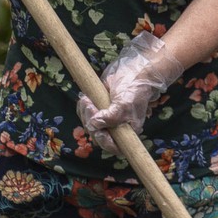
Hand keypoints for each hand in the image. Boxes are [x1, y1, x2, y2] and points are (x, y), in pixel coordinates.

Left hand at [77, 32, 180, 152]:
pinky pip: (85, 113)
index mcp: (127, 132)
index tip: (99, 130)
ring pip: (89, 124)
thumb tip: (95, 125)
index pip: (113, 146)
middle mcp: (116, 128)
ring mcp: (106, 118)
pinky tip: (86, 97)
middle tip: (90, 105)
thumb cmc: (134, 90)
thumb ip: (111, 117)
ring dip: (85, 113)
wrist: (133, 71)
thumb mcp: (124, 104)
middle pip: (97, 135)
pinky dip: (83, 107)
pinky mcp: (98, 108)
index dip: (104, 141)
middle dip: (91, 122)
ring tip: (87, 99)